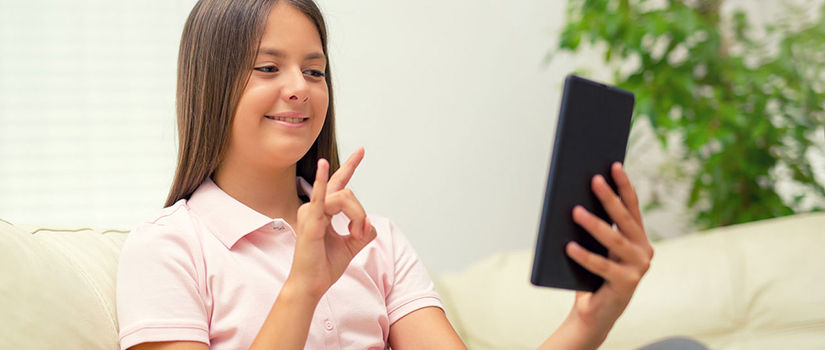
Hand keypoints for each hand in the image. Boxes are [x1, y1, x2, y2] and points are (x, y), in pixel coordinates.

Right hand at [289, 148, 376, 299]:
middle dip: (360, 212)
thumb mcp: (351, 246)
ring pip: (344, 197)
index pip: (338, 183)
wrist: (312, 285)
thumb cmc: (324, 266)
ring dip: (357, 215)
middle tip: (361, 232)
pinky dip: (320, 181)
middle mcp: (314, 207)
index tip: (362, 150)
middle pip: (348, 193)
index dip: (350, 165)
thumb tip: (370, 224)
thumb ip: (363, 231)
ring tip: (356, 234)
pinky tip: (322, 165)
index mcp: (323, 210)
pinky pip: (319, 198)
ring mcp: (310, 212)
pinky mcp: (310, 221)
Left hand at [564, 162, 653, 345]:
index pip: (632, 206)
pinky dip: (585, 256)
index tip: (614, 164)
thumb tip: (578, 197)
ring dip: (594, 224)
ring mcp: (638, 268)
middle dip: (609, 198)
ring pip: (614, 241)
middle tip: (594, 179)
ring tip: (575, 211)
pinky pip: (602, 267)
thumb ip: (596, 225)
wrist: (595, 312)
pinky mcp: (626, 284)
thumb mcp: (595, 246)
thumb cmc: (592, 273)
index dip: (623, 185)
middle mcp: (644, 250)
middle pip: (624, 220)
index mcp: (639, 237)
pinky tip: (568, 246)